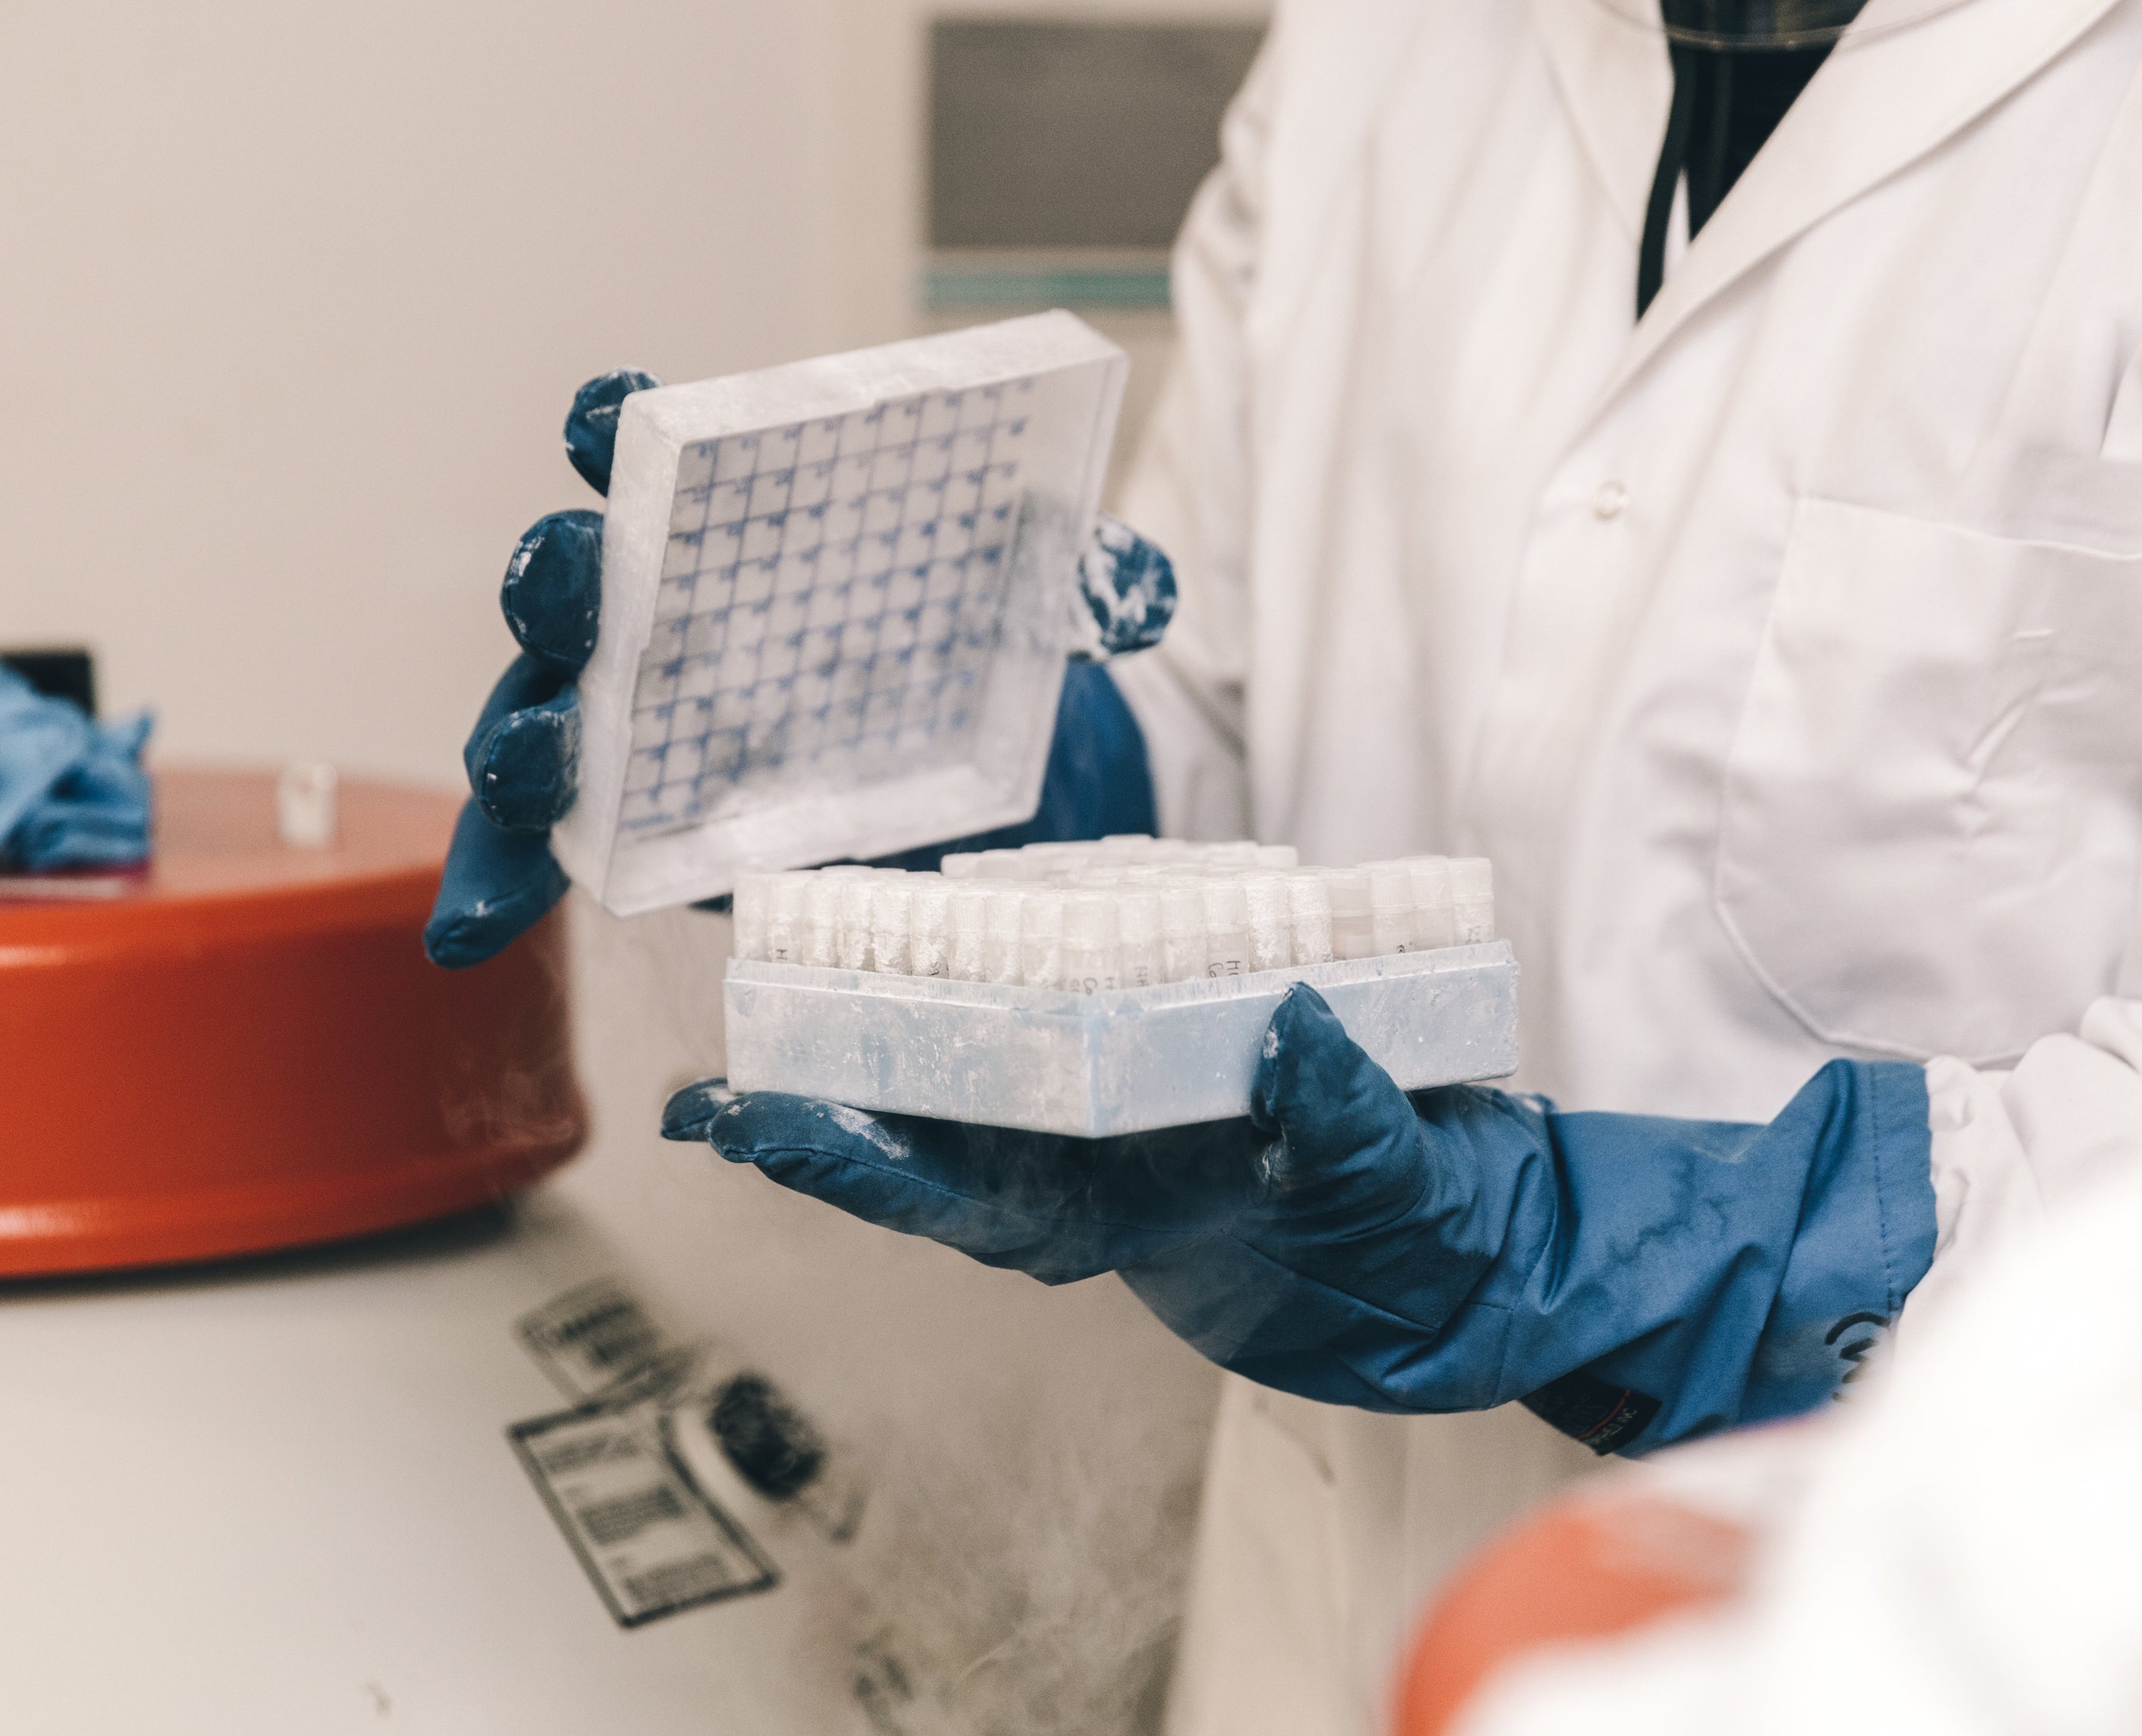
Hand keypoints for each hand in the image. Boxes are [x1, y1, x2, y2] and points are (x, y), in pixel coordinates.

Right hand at [424, 367, 1180, 968]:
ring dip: (515, 742)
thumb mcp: (1042, 617)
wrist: (992, 792)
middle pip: (575, 584)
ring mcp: (630, 725)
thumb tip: (1134, 590)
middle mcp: (655, 614)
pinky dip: (495, 884)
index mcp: (727, 524)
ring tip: (532, 773)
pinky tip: (469, 937)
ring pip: (534, 719)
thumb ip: (1080, 583)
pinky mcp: (627, 828)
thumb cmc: (976, 661)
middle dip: (559, 580)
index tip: (611, 417)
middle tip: (575, 594)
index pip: (655, 451)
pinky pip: (540, 852)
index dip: (621, 426)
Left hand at [666, 987, 1934, 1456]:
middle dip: (805, 1092)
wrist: (1445, 1239)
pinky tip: (906, 901)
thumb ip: (1342, 1119)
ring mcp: (1089, 1114)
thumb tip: (1288, 1030)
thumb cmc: (1405, 1238)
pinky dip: (954, 965)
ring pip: (948, 1070)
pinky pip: (1015, 1013)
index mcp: (1112, 1217)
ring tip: (763, 943)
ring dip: (863, 1014)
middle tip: (696, 1049)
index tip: (748, 1121)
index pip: (952, 1200)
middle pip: (911, 1134)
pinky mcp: (1121, 1053)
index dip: (846, 1161)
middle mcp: (1074, 1169)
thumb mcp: (1388, 1185)